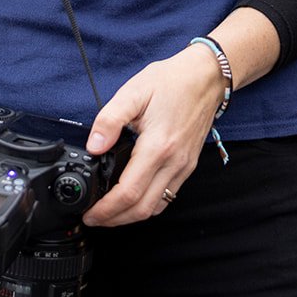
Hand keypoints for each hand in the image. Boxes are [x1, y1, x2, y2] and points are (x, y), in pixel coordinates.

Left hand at [80, 43, 223, 227]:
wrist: (206, 77)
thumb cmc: (172, 81)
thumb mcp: (134, 92)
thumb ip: (110, 120)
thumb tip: (94, 146)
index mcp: (158, 146)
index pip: (128, 192)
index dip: (106, 209)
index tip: (90, 213)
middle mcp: (174, 162)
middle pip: (142, 209)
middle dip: (114, 220)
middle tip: (94, 219)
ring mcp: (184, 166)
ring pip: (156, 207)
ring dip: (130, 216)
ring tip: (109, 213)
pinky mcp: (188, 165)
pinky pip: (168, 197)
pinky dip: (148, 205)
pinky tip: (133, 199)